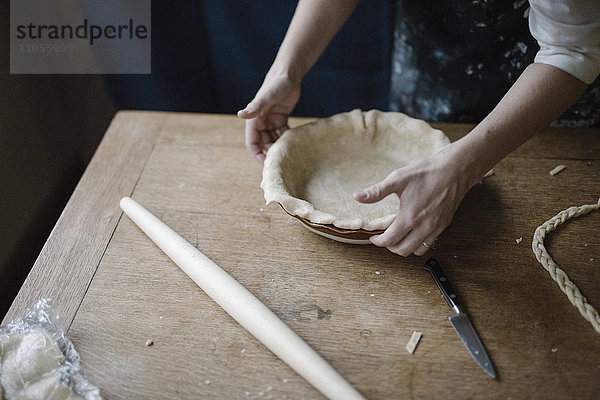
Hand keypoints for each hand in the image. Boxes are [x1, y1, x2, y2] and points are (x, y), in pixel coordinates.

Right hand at [238, 73, 300, 162]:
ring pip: (273, 139)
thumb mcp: (268, 96)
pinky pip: (282, 133)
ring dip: (279, 146)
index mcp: (254, 118)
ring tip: (290, 152)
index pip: (252, 142)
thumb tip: (240, 115)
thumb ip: (255, 107)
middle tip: (283, 160)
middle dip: (271, 152)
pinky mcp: (281, 117)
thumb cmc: (277, 83)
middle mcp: (261, 121)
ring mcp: (271, 120)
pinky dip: (287, 138)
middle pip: (263, 143)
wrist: (289, 73)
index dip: (257, 154)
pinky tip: (295, 141)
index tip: (266, 164)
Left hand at [354, 145, 474, 255]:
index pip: (390, 240)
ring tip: (398, 237)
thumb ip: (376, 191)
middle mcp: (423, 227)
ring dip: (405, 247)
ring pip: (417, 250)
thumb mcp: (397, 179)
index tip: (373, 238)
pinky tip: (414, 232)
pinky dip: (419, 243)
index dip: (378, 242)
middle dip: (390, 247)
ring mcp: (435, 228)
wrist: (454, 170)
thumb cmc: (426, 173)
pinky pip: (429, 243)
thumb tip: (357, 196)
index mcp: (409, 218)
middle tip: (384, 238)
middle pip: (402, 250)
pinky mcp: (443, 225)